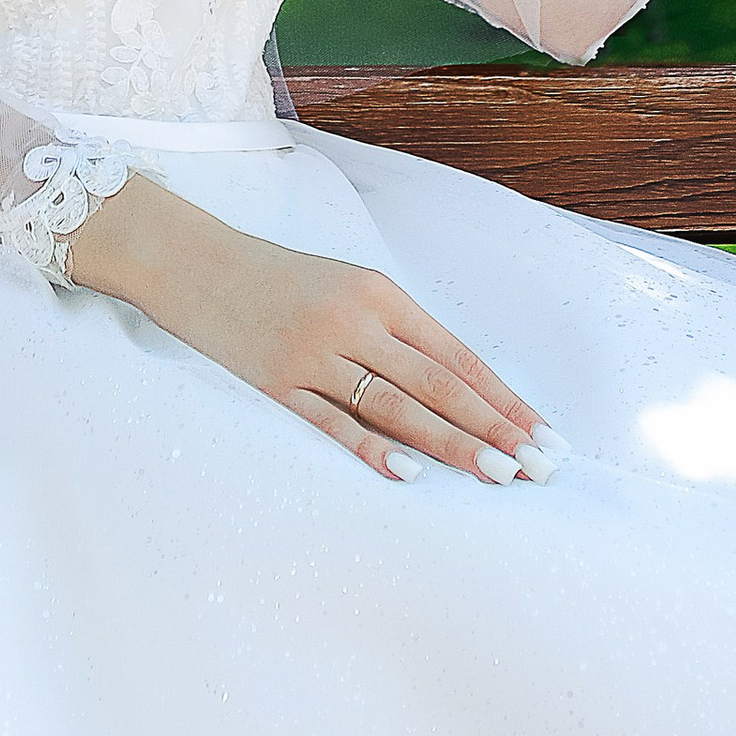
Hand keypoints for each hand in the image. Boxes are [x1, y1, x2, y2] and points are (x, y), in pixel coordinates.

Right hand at [64, 173, 556, 482]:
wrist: (191, 260)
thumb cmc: (277, 278)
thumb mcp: (343, 287)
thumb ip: (394, 332)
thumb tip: (457, 392)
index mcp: (378, 293)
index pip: (457, 355)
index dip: (503, 398)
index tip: (544, 435)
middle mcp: (353, 320)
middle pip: (438, 383)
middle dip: (495, 428)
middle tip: (541, 469)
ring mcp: (313, 353)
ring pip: (397, 406)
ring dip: (453, 444)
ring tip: (499, 475)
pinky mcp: (275, 383)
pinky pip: (332, 422)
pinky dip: (372, 449)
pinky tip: (410, 474)